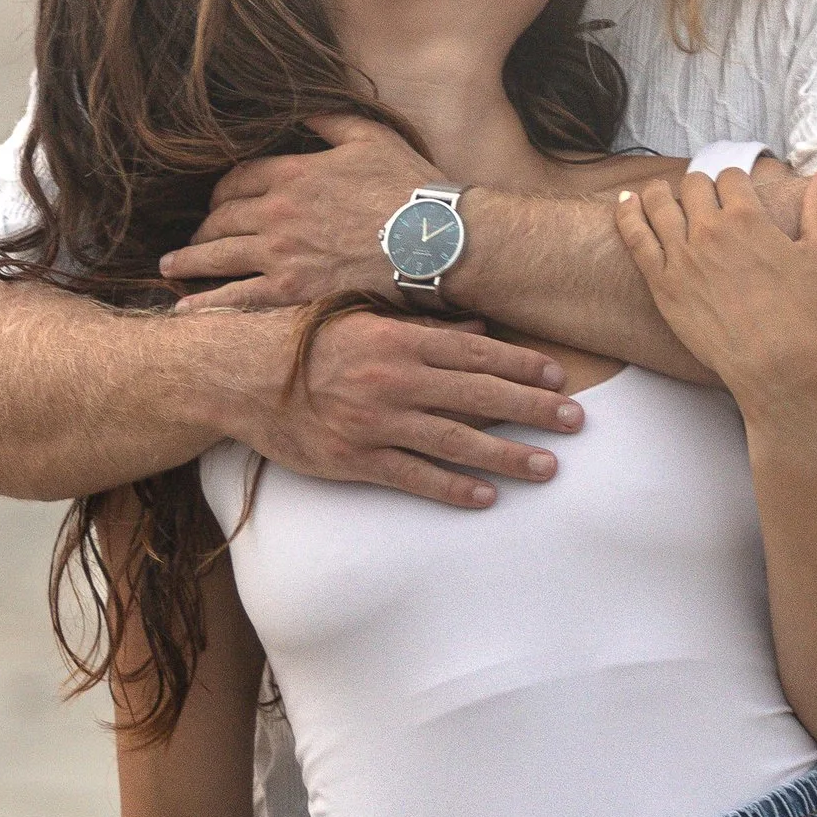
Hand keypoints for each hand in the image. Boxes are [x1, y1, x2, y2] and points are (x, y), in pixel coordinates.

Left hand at [161, 115, 431, 308]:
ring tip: (170, 267)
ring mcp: (281, 253)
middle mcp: (277, 211)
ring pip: (219, 255)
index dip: (221, 191)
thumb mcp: (369, 136)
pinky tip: (184, 308)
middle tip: (192, 237)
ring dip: (189, 260)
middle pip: (221, 218)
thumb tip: (300, 106)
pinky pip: (237, 298)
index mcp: (293, 172)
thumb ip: (328, 120)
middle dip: (203, 226)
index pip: (237, 179)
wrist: (431, 239)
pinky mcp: (292, 290)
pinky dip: (207, 303)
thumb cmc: (407, 187)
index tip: (216, 202)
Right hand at [239, 304, 582, 510]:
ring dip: (508, 456)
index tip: (559, 376)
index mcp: (397, 339)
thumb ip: (421, 325)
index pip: (475, 353)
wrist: (239, 375)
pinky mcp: (355, 460)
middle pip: (479, 396)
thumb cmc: (302, 340)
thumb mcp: (362, 318)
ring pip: (456, 442)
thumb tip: (477, 328)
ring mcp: (376, 423)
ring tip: (549, 467)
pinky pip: (414, 477)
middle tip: (576, 420)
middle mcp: (394, 379)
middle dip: (533, 409)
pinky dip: (452, 488)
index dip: (521, 366)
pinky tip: (486, 498)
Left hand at [613, 164, 816, 407]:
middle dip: (700, 186)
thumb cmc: (800, 310)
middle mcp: (710, 229)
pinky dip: (628, 215)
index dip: (732, 180)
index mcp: (747, 217)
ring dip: (660, 192)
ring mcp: (682, 255)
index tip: (732, 190)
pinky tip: (626, 202)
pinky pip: (636, 238)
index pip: (730, 177)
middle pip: (694, 185)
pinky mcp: (662, 282)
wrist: (771, 360)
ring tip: (658, 191)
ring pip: (660, 204)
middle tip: (701, 197)